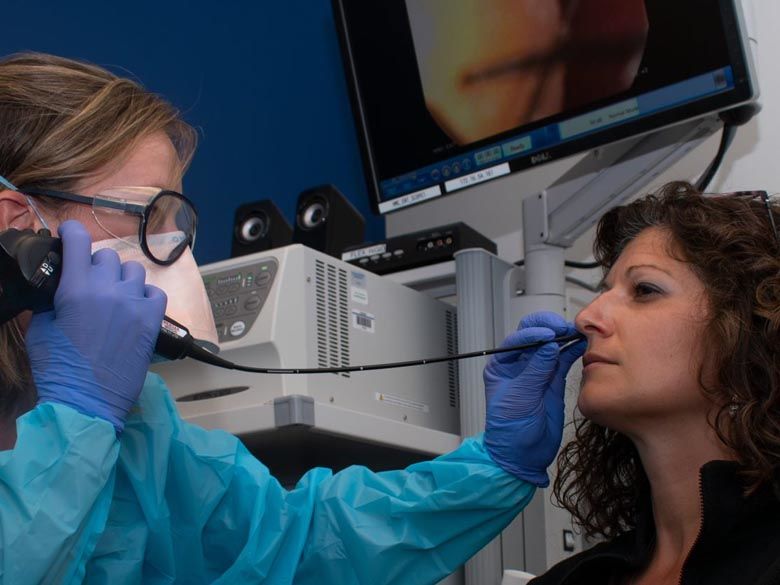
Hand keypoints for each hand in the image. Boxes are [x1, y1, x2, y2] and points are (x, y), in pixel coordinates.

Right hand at [26, 220, 166, 432]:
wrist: (87, 402)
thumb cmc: (59, 369)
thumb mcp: (40, 328)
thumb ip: (51, 299)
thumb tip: (58, 283)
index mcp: (76, 289)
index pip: (79, 241)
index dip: (72, 233)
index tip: (69, 235)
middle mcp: (108, 290)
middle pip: (106, 257)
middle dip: (95, 266)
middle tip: (88, 283)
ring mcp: (134, 304)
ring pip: (132, 271)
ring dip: (120, 279)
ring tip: (113, 296)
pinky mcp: (152, 320)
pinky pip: (154, 292)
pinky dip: (144, 295)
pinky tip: (133, 307)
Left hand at [483, 311, 585, 485]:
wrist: (522, 454)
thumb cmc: (509, 429)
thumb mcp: (519, 396)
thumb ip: (536, 370)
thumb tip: (549, 346)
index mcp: (502, 365)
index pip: (517, 339)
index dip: (533, 334)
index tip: (548, 336)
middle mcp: (519, 364)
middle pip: (534, 335)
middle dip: (549, 328)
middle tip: (563, 329)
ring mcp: (538, 371)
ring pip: (552, 345)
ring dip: (564, 337)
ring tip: (578, 333)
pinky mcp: (553, 380)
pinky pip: (564, 360)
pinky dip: (572, 351)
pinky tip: (581, 345)